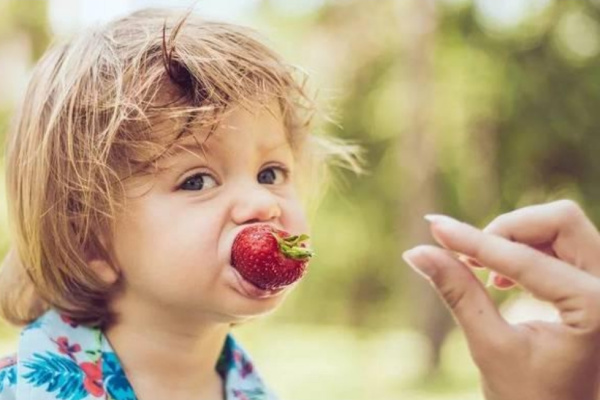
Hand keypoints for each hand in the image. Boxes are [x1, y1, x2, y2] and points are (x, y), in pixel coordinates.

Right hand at [402, 200, 599, 399]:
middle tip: (470, 258)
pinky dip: (527, 249)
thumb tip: (417, 252)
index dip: (474, 241)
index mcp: (597, 309)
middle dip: (508, 230)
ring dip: (516, 239)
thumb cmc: (531, 399)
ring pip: (561, 226)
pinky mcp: (597, 284)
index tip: (435, 227)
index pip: (526, 258)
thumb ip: (457, 292)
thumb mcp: (490, 346)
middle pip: (560, 220)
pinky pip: (563, 242)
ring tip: (483, 274)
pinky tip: (502, 279)